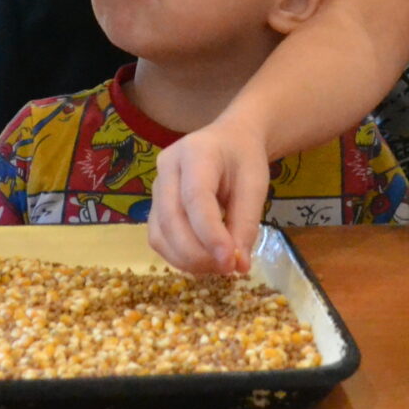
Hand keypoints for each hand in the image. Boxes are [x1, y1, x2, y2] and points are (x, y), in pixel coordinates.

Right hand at [148, 116, 271, 274]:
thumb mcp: (255, 185)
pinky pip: (159, 238)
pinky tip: (204, 260)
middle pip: (171, 218)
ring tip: (218, 265)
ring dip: (187, 260)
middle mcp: (167, 167)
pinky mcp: (154, 206)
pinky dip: (179, 257)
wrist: (230, 140)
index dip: (210, 234)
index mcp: (195, 152)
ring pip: (160, 234)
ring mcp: (155, 187)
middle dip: (198, 253)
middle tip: (228, 268)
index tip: (230, 263)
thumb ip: (246, 224)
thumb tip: (238, 266)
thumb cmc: (244, 159)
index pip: (195, 197)